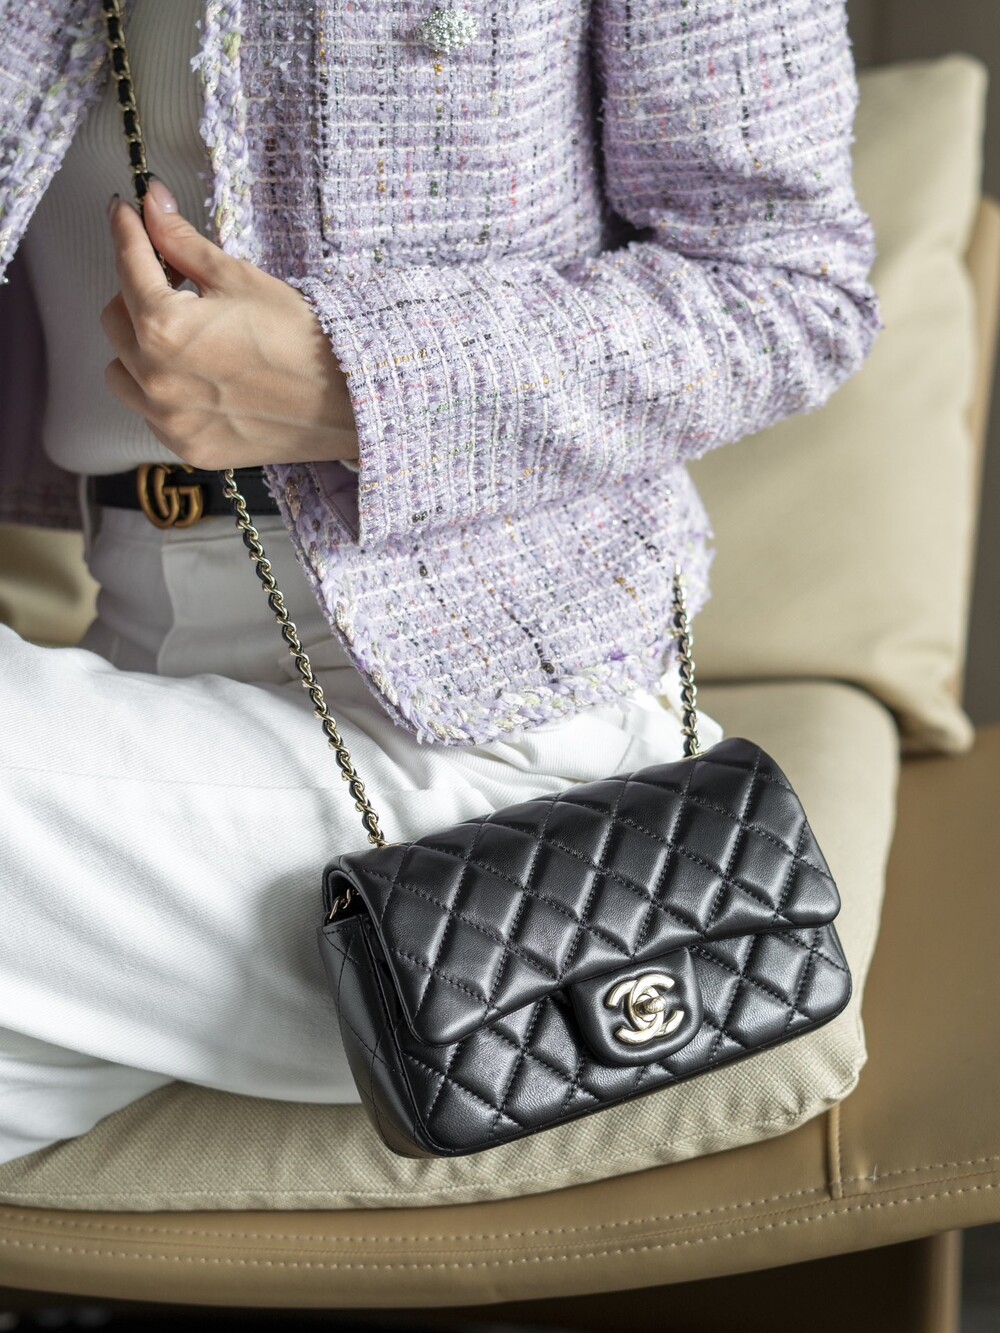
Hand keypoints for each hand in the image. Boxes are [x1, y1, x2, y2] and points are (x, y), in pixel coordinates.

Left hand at [101, 177, 359, 468]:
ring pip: (122, 372)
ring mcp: (169, 419)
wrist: (346, 403)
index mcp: (165, 327)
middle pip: (115, 319)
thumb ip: (183, 243)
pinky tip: (196, 377)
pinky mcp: (187, 446)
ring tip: (182, 338)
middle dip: (136, 293)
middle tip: (173, 282)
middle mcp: (155, 378)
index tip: (126, 214)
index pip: (127, 264)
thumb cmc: (302, 341)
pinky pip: (149, 413)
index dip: (126, 230)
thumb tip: (153, 206)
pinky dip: (160, 391)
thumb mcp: (241, 279)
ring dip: (139, 347)